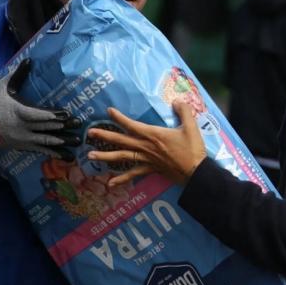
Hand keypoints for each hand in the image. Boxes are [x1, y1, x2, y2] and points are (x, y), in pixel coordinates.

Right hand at [0, 59, 80, 159]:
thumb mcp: (4, 86)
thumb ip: (18, 74)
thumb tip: (30, 59)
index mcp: (19, 112)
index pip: (38, 115)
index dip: (53, 115)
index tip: (67, 115)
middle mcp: (23, 127)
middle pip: (46, 128)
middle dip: (64, 127)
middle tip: (79, 125)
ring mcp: (24, 139)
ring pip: (46, 142)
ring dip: (63, 142)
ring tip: (77, 142)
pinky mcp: (24, 146)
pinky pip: (41, 151)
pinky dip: (55, 154)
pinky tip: (67, 156)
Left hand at [87, 101, 206, 186]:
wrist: (196, 172)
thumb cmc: (192, 149)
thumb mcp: (191, 127)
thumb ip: (183, 111)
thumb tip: (177, 100)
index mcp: (153, 135)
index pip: (132, 125)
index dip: (120, 118)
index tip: (108, 111)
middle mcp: (145, 147)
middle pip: (121, 140)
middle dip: (105, 136)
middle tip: (90, 133)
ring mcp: (146, 159)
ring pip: (122, 157)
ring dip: (105, 157)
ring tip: (90, 156)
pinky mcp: (150, 170)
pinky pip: (133, 174)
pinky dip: (121, 179)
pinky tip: (110, 184)